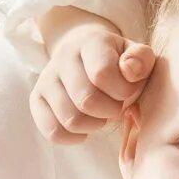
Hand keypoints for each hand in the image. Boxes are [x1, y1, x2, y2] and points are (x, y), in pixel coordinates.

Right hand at [30, 20, 154, 143]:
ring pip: (70, 119)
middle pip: (86, 99)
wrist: (89, 58)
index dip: (122, 91)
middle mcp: (63, 57)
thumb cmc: (119, 63)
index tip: (128, 91)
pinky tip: (85, 128)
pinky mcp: (36, 99)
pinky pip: (51, 131)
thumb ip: (141, 60)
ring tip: (102, 115)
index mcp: (90, 42)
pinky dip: (72, 137)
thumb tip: (129, 70)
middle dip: (110, 110)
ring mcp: (46, 78)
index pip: (102, 74)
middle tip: (116, 106)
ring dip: (94, 124)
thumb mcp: (137, 56)